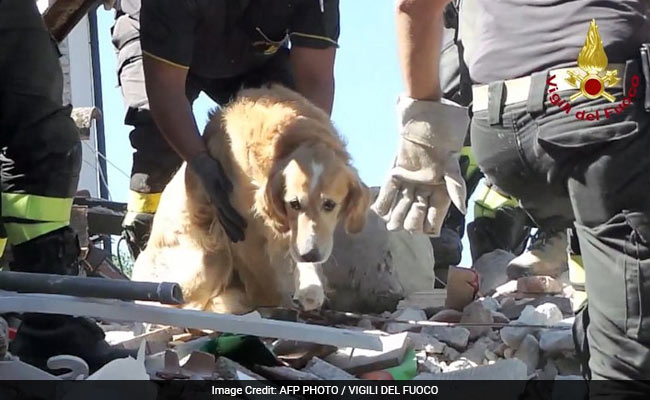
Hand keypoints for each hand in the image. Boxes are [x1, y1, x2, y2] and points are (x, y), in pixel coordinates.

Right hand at [187, 153, 246, 241]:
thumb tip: (230, 189)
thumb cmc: (211, 167)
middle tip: (241, 239)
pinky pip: (220, 215)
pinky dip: (225, 224)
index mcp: (217, 196)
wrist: (200, 164)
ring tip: (236, 240)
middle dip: (233, 229)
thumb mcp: (218, 172)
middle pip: (225, 219)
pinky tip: (229, 230)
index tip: (245, 227)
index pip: (228, 211)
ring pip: (222, 219)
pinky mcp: (215, 200)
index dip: (236, 219)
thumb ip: (224, 181)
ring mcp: (214, 202)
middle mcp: (215, 201)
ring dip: (229, 230)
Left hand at [372, 95, 468, 234]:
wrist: (425, 120)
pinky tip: (379, 212)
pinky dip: (384, 201)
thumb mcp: (452, 163)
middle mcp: (425, 190)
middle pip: (417, 214)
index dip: (430, 225)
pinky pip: (389, 191)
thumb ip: (456, 186)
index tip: (424, 230)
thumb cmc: (444, 141)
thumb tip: (462, 210)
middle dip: (411, 221)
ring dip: (397, 215)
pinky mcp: (396, 174)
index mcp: (441, 191)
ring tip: (392, 225)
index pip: (435, 216)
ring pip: (402, 205)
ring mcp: (410, 183)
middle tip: (405, 226)